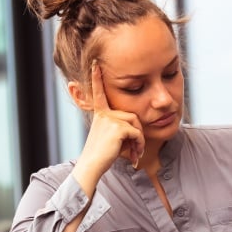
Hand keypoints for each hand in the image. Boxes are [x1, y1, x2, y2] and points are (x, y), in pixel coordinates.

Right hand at [71, 60, 144, 196]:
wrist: (91, 167)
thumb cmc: (102, 157)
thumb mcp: (112, 140)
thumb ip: (122, 130)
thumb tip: (139, 135)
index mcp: (100, 115)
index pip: (98, 93)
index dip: (96, 78)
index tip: (95, 63)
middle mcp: (104, 114)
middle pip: (132, 116)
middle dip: (138, 134)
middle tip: (136, 152)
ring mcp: (110, 119)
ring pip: (136, 125)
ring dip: (139, 141)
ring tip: (135, 155)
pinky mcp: (117, 128)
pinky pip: (137, 133)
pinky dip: (139, 145)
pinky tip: (134, 156)